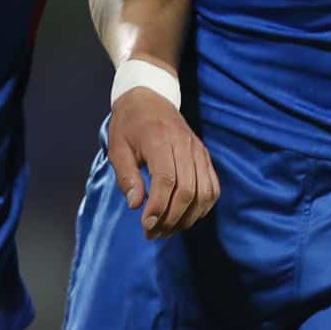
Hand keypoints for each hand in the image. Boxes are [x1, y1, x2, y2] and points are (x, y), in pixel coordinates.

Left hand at [106, 87, 219, 238]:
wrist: (149, 96)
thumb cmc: (129, 124)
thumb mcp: (117, 147)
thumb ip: (126, 176)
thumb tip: (136, 205)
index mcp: (159, 139)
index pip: (166, 179)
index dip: (159, 207)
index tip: (146, 225)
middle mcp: (184, 144)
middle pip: (188, 190)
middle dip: (172, 218)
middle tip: (153, 233)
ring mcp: (198, 150)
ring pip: (204, 192)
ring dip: (188, 217)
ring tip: (167, 229)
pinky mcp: (205, 155)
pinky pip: (213, 187)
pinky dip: (203, 207)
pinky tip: (186, 217)